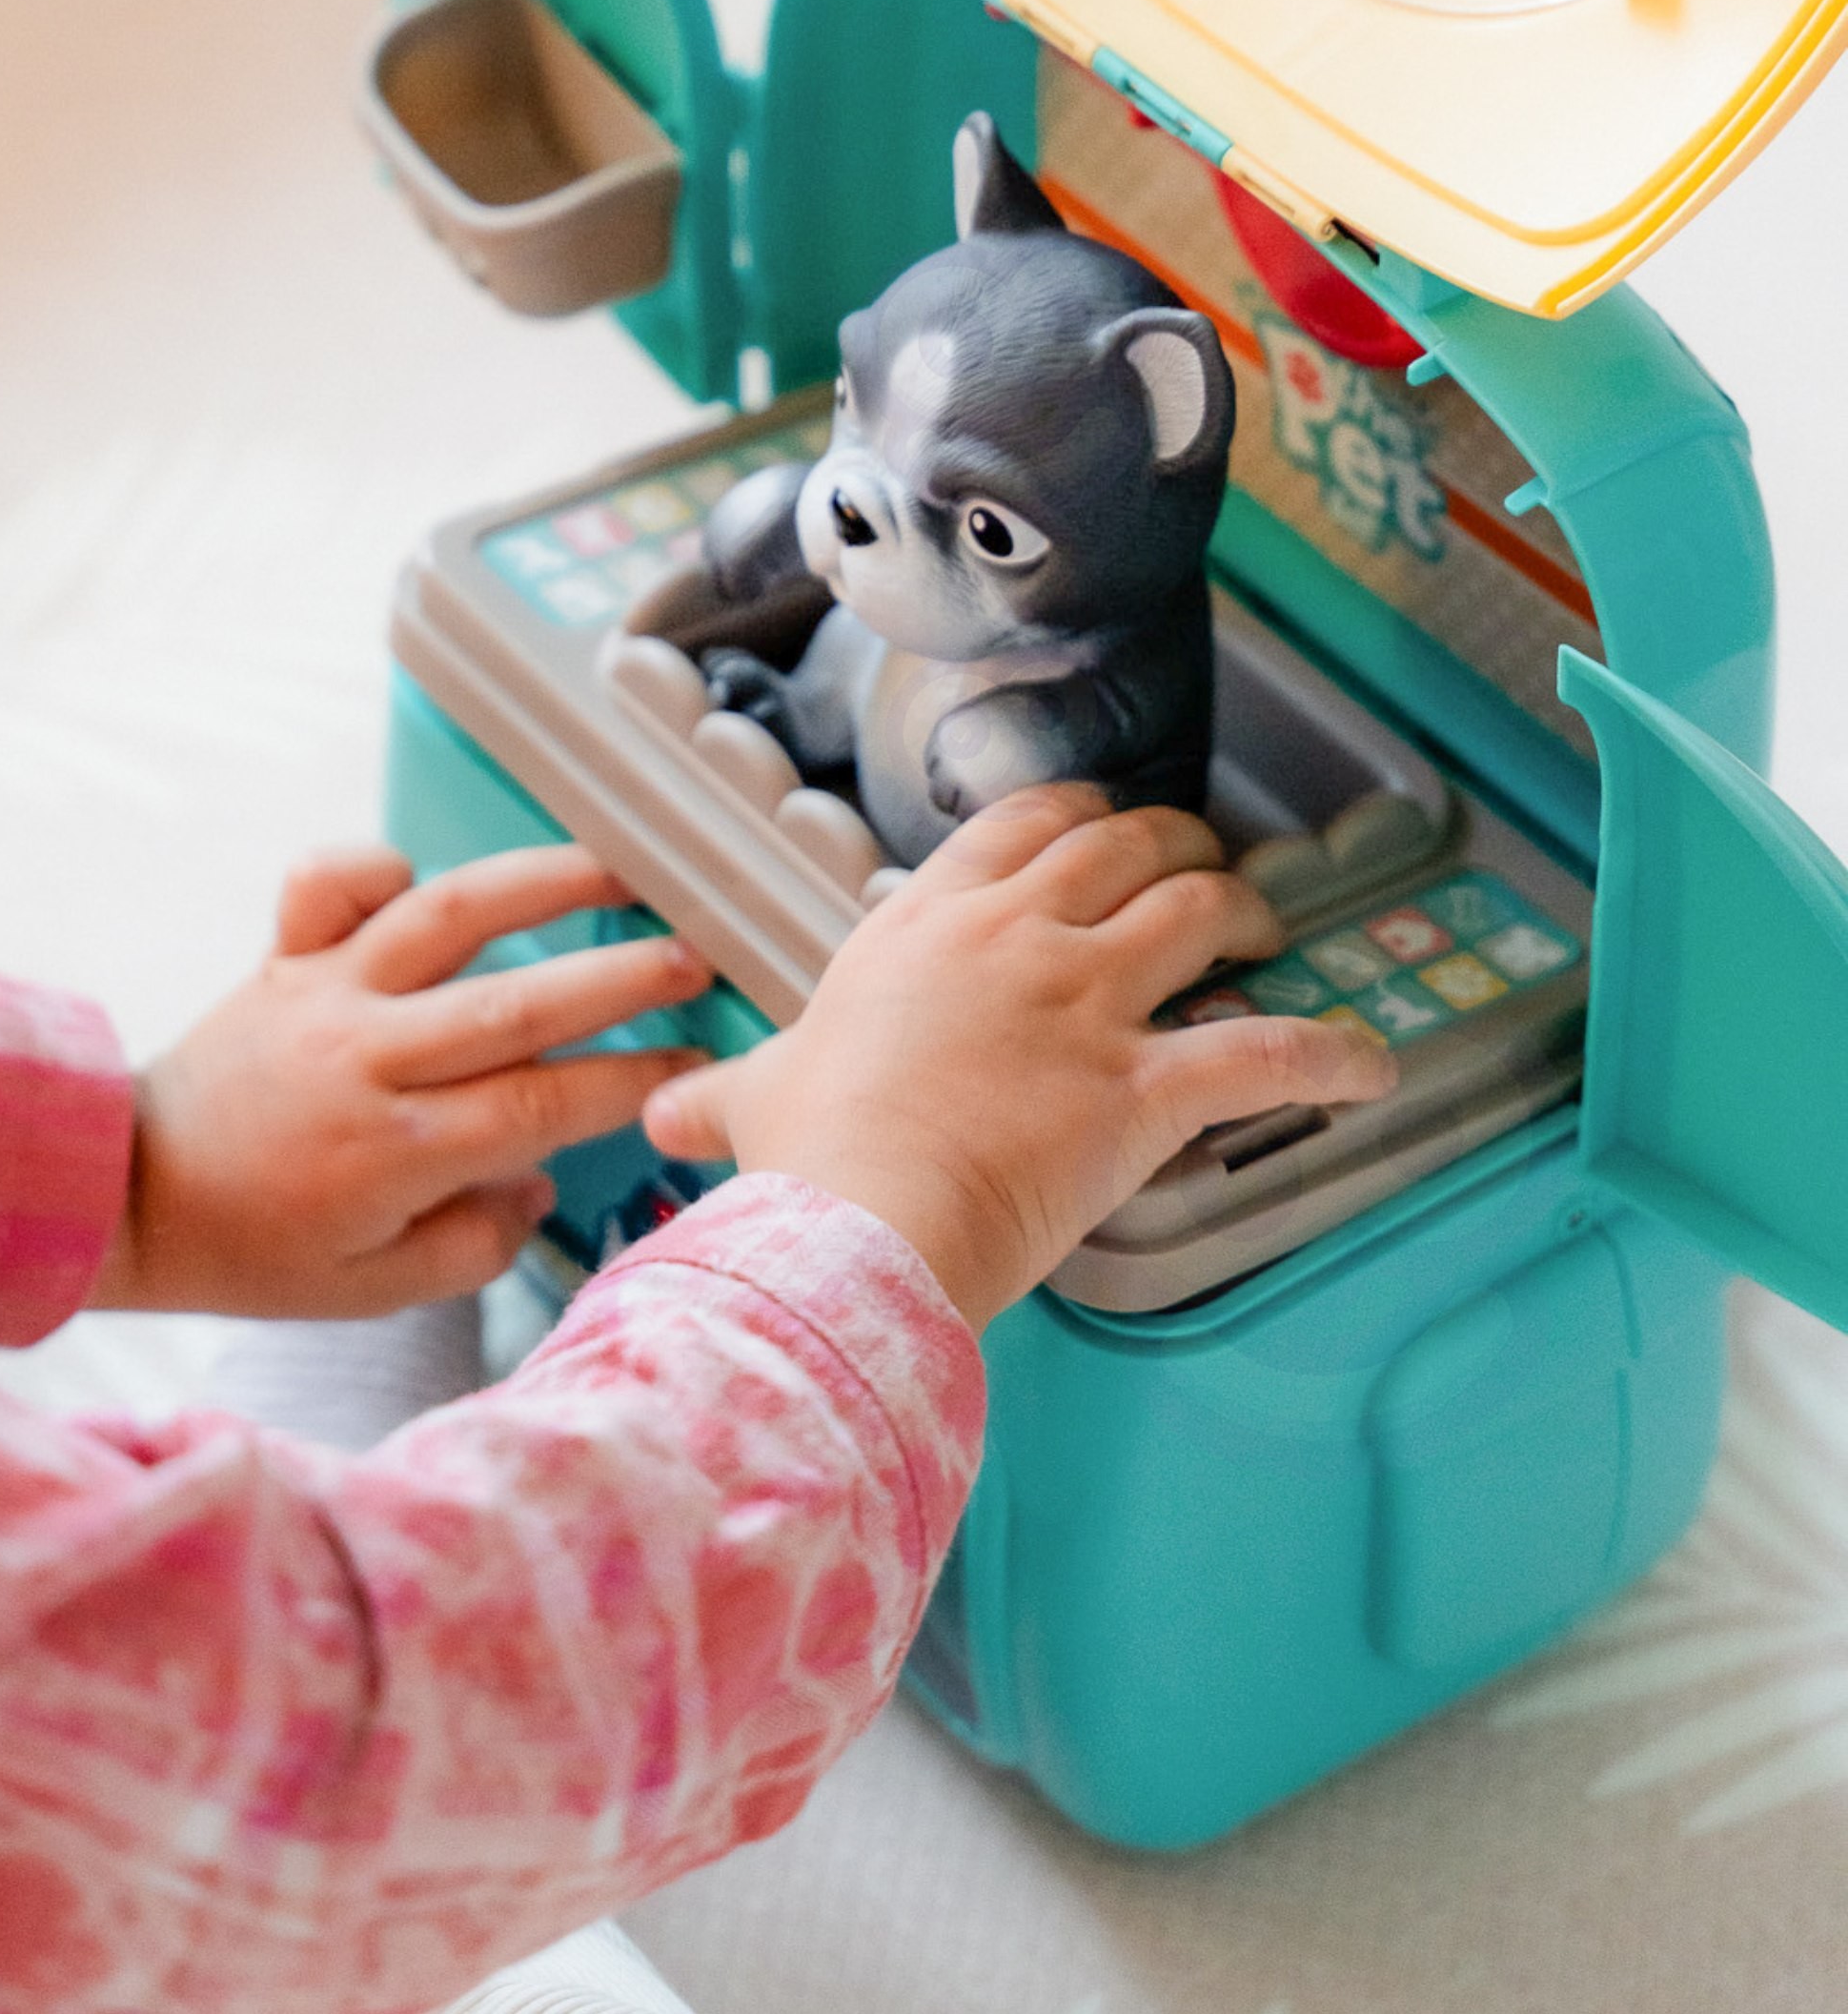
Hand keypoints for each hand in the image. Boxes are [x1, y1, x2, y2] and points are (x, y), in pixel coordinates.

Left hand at [93, 844, 711, 1318]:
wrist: (126, 1197)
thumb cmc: (258, 1252)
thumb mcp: (374, 1288)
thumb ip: (473, 1245)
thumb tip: (539, 1182)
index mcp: (399, 1149)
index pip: (544, 1102)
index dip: (630, 1080)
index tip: (696, 1063)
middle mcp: (369, 1057)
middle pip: (517, 1002)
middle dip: (618, 975)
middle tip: (694, 955)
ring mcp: (325, 995)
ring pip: (444, 916)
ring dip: (539, 882)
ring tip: (616, 864)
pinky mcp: (282, 958)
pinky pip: (331, 885)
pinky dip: (378, 863)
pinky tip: (424, 872)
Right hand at [642, 785, 1395, 1331]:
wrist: (857, 1218)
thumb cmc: (806, 1157)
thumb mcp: (758, 1101)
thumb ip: (722, 1094)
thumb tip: (663, 1111)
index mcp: (927, 924)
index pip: (1020, 825)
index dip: (1078, 814)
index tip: (1103, 823)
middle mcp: (1014, 937)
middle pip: (1125, 845)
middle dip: (1176, 844)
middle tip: (1201, 864)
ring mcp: (1084, 1002)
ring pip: (1198, 911)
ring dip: (1245, 909)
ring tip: (1267, 925)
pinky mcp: (1142, 1086)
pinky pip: (1265, 1052)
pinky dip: (1330, 1054)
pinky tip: (1370, 1064)